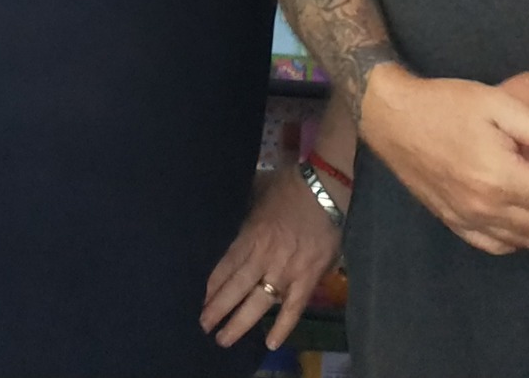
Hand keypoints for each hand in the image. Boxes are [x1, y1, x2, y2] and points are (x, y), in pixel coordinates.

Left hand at [201, 167, 341, 350]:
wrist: (325, 188)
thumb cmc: (291, 186)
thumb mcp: (258, 194)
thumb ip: (248, 213)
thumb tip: (239, 215)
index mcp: (249, 236)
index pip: (225, 267)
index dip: (213, 286)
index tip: (203, 300)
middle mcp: (263, 257)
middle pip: (235, 288)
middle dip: (217, 309)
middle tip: (204, 325)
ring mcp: (285, 271)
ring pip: (257, 302)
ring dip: (239, 322)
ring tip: (223, 339)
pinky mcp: (308, 278)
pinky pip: (293, 307)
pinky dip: (283, 326)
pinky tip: (270, 342)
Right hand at [358, 65, 528, 253]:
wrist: (393, 117)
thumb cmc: (446, 103)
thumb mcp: (497, 103)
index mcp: (501, 177)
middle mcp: (485, 206)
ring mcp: (466, 218)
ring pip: (522, 240)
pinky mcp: (451, 221)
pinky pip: (493, 245)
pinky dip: (518, 241)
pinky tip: (527, 227)